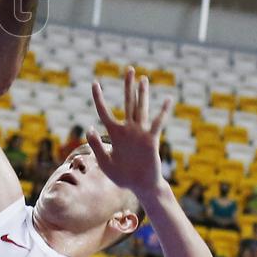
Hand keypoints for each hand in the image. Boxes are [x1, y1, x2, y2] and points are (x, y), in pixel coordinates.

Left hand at [87, 68, 171, 198]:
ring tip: (143, 78)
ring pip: (140, 109)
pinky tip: (167, 99)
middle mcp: (128, 130)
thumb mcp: (104, 162)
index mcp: (115, 134)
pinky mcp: (151, 140)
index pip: (104, 111)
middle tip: (129, 69)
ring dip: (141, 94)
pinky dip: (162, 112)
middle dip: (128, 86)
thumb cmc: (122, 176)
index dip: (98, 97)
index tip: (95, 82)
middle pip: (128, 103)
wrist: (140, 187)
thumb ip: (96, 145)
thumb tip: (89, 128)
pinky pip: (157, 124)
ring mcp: (140, 133)